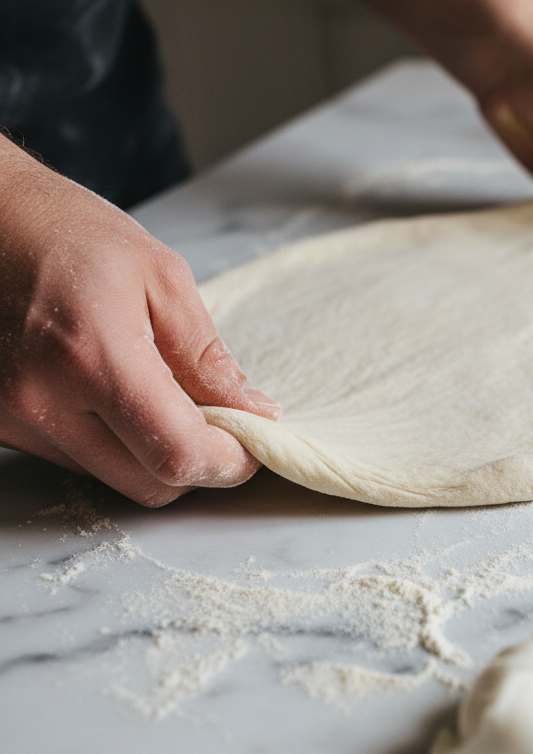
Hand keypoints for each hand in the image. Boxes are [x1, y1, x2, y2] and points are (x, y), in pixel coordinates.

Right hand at [0, 140, 280, 506]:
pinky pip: (74, 458)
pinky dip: (112, 443)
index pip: (176, 454)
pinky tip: (118, 398)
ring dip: (152, 454)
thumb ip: (206, 355)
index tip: (253, 446)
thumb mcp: (161, 276)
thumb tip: (251, 411)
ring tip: (166, 399)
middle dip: (197, 464)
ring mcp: (12, 417)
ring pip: (112, 478)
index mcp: (91, 358)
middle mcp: (41, 400)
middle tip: (222, 424)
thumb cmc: (67, 233)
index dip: (228, 463)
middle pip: (147, 484)